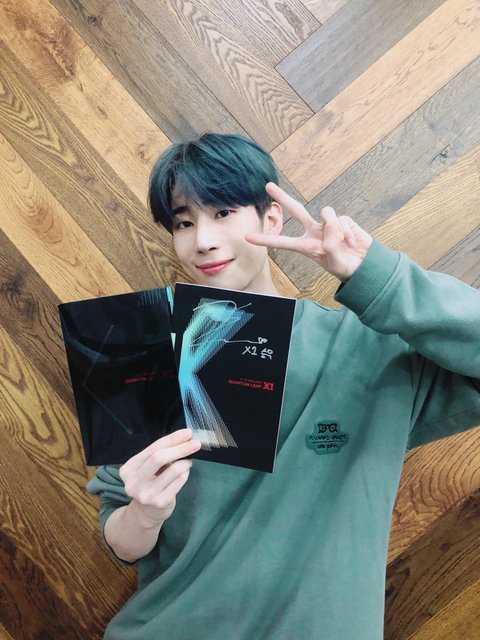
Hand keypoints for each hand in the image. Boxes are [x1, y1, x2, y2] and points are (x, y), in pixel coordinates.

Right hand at [119, 429, 201, 526]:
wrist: (146, 512)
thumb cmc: (150, 482)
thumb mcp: (147, 468)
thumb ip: (159, 454)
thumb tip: (184, 438)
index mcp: (128, 469)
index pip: (152, 449)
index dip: (171, 439)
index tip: (187, 433)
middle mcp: (134, 482)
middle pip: (159, 458)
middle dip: (180, 448)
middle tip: (196, 443)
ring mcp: (147, 494)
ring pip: (173, 470)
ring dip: (185, 463)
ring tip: (187, 462)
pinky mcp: (160, 502)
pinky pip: (179, 481)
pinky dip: (185, 474)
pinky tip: (183, 474)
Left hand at [246, 182, 372, 281]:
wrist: (364, 264)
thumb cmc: (345, 266)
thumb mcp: (334, 261)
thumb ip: (330, 244)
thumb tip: (330, 224)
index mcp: (306, 246)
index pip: (282, 242)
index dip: (265, 240)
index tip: (247, 237)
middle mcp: (314, 232)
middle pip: (296, 210)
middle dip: (282, 197)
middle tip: (267, 185)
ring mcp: (328, 225)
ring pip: (326, 214)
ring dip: (335, 228)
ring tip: (343, 243)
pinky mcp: (342, 221)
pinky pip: (342, 220)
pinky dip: (348, 232)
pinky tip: (352, 242)